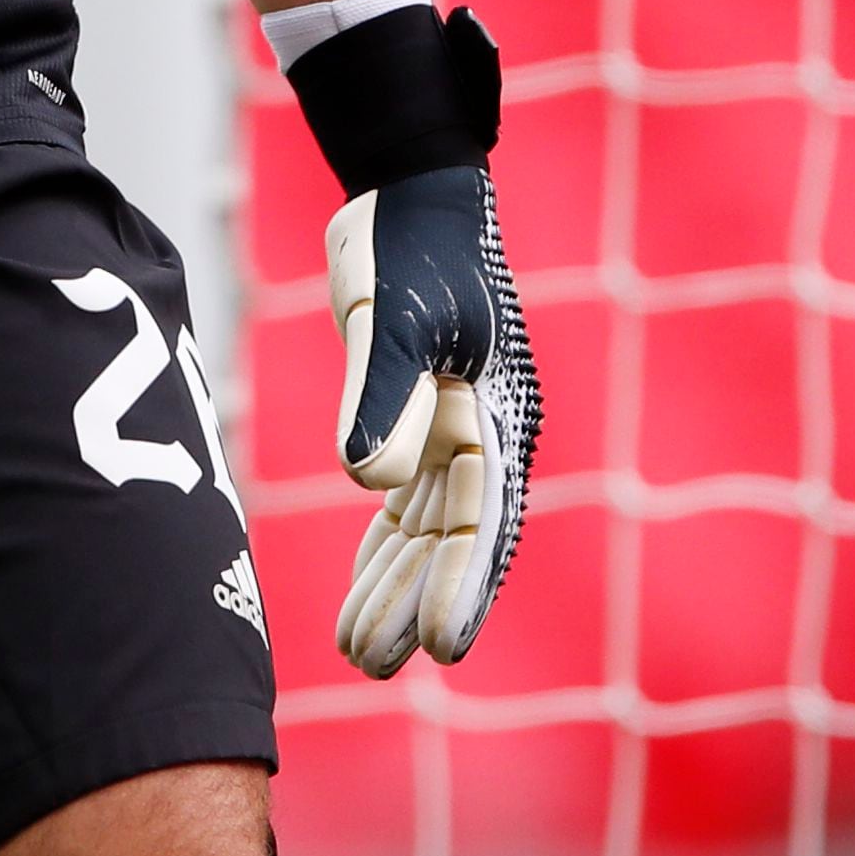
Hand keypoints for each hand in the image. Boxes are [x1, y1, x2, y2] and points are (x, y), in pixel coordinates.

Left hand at [322, 159, 536, 673]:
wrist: (410, 191)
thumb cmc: (407, 248)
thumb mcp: (388, 318)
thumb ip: (380, 395)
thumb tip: (371, 483)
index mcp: (496, 415)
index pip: (480, 519)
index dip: (462, 586)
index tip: (440, 647)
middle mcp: (485, 432)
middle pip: (452, 538)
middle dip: (416, 602)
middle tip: (374, 664)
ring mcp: (457, 428)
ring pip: (427, 527)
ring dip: (396, 585)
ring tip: (358, 652)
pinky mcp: (423, 416)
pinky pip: (409, 500)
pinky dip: (384, 544)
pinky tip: (361, 589)